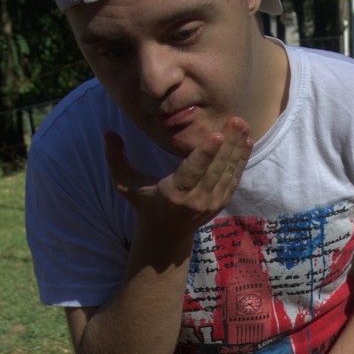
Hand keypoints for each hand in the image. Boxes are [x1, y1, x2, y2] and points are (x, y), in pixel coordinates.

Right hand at [103, 117, 251, 235]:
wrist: (166, 234)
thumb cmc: (144, 203)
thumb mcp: (125, 184)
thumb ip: (115, 158)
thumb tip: (107, 133)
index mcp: (173, 195)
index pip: (192, 171)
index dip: (205, 153)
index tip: (216, 135)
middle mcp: (195, 200)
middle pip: (215, 169)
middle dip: (228, 145)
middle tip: (237, 120)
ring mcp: (211, 203)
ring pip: (228, 173)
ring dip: (237, 149)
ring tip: (244, 126)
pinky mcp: (220, 203)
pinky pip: (233, 179)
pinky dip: (240, 161)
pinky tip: (246, 142)